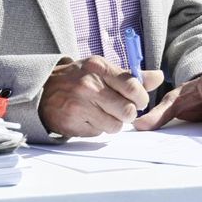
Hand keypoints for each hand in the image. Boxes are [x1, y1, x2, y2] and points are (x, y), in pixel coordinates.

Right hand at [39, 56, 164, 136]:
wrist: (43, 89)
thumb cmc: (78, 78)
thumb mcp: (102, 69)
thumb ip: (130, 76)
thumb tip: (158, 77)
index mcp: (99, 67)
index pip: (132, 86)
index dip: (141, 98)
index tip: (138, 101)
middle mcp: (89, 86)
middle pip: (127, 111)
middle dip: (128, 114)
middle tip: (121, 110)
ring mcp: (79, 106)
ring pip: (115, 126)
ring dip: (113, 123)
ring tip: (102, 113)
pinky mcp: (72, 123)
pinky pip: (98, 134)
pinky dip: (97, 128)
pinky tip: (88, 118)